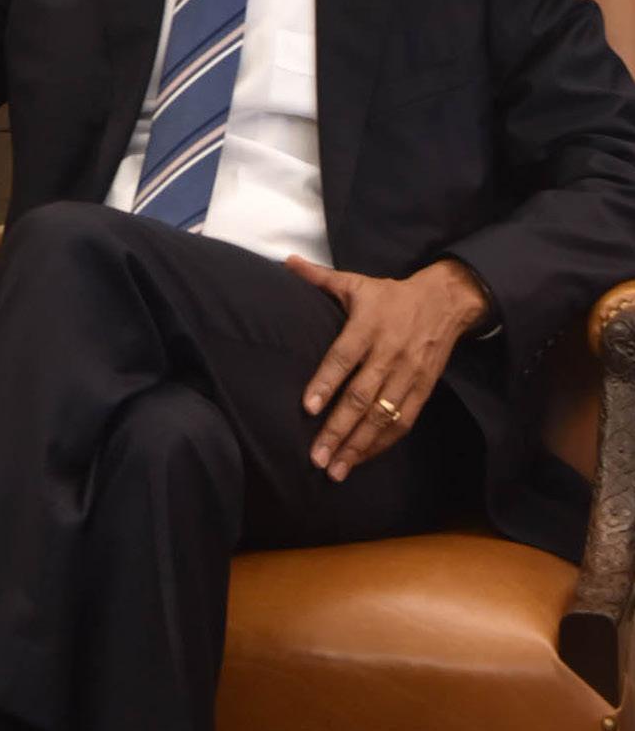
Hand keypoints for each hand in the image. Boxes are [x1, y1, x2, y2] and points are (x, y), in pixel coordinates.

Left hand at [289, 253, 490, 478]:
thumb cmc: (391, 296)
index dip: (326, 382)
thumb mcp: (356, 282)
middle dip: (338, 429)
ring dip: (358, 445)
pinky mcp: (424, 390)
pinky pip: (403, 421)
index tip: (307, 407)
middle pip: (361, 396)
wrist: (445, 303)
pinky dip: (382, 443)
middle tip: (317, 457)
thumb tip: (286, 261)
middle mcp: (389, 354)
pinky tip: (362, 458)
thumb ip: (319, 278)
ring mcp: (408, 375)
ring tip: (336, 469)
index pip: (343, 358)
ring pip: (382, 416)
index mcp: (368, 326)